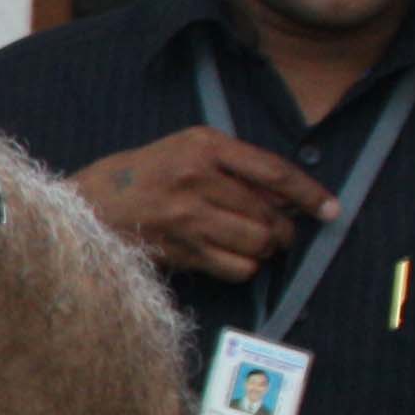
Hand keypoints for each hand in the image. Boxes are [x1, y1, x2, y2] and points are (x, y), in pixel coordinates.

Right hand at [75, 128, 333, 279]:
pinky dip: (243, 267)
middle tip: (278, 233)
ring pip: (257, 245)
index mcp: (203, 146)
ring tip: (252, 244)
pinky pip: (236, 268)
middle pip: (269, 216)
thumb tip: (285, 197)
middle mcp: (198, 180)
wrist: (83, 207)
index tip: (331, 208)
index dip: (309, 193)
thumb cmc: (137, 175)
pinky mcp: (180, 250)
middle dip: (283, 230)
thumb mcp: (183, 150)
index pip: (273, 172)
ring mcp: (188, 218)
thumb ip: (232, 167)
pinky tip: (228, 256)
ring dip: (264, 250)